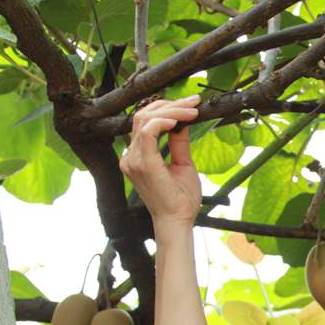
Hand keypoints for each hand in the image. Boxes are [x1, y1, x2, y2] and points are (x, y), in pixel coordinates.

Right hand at [119, 95, 202, 228]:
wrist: (179, 220)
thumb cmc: (181, 199)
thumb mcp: (182, 165)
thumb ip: (178, 144)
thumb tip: (182, 123)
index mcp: (137, 156)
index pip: (145, 121)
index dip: (166, 108)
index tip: (190, 105)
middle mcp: (130, 156)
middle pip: (143, 116)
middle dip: (170, 105)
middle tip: (193, 103)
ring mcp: (133, 160)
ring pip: (145, 119)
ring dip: (171, 111)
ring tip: (192, 111)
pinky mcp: (143, 164)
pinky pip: (147, 132)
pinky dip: (162, 122)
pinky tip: (178, 121)